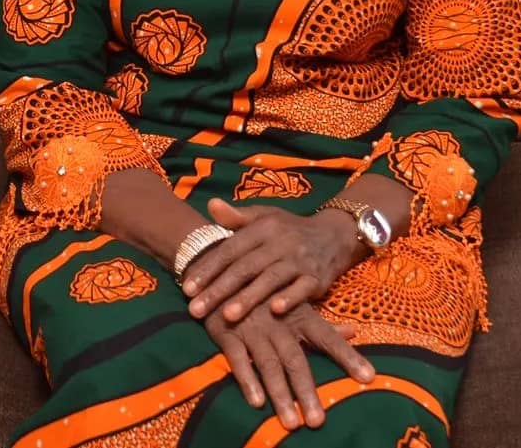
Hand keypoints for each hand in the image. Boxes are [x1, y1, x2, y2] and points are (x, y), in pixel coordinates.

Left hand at [183, 198, 360, 323]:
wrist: (334, 234)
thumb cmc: (289, 229)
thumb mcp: (265, 217)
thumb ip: (237, 217)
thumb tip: (210, 205)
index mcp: (264, 227)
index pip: (231, 249)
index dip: (209, 268)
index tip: (187, 288)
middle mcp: (280, 241)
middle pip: (246, 267)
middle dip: (219, 289)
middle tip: (195, 310)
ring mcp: (300, 259)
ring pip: (270, 279)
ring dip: (249, 298)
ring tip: (227, 316)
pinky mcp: (317, 277)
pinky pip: (302, 288)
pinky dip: (290, 298)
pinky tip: (276, 312)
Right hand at [203, 299, 373, 430]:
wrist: (225, 272)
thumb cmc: (267, 293)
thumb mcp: (296, 303)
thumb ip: (324, 323)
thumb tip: (354, 331)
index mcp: (299, 315)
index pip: (328, 338)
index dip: (348, 356)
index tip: (368, 376)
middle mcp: (279, 323)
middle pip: (296, 360)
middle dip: (306, 391)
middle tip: (318, 421)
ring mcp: (254, 328)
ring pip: (269, 364)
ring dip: (280, 394)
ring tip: (291, 423)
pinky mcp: (228, 332)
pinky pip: (238, 358)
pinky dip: (247, 379)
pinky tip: (257, 402)